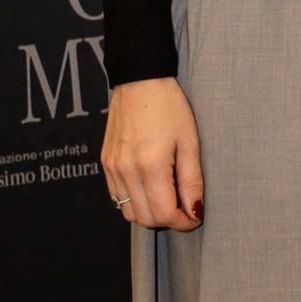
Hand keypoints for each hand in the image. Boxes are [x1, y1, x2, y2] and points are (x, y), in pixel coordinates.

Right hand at [101, 77, 203, 229]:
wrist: (139, 80)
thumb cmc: (169, 106)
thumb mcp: (189, 142)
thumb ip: (192, 181)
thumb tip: (195, 211)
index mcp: (150, 166)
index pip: (164, 214)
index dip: (183, 221)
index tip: (196, 215)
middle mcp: (126, 171)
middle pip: (145, 218)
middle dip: (168, 219)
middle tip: (185, 206)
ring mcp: (112, 168)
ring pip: (128, 212)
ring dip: (150, 212)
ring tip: (168, 195)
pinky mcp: (105, 163)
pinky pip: (117, 196)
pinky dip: (134, 200)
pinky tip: (150, 186)